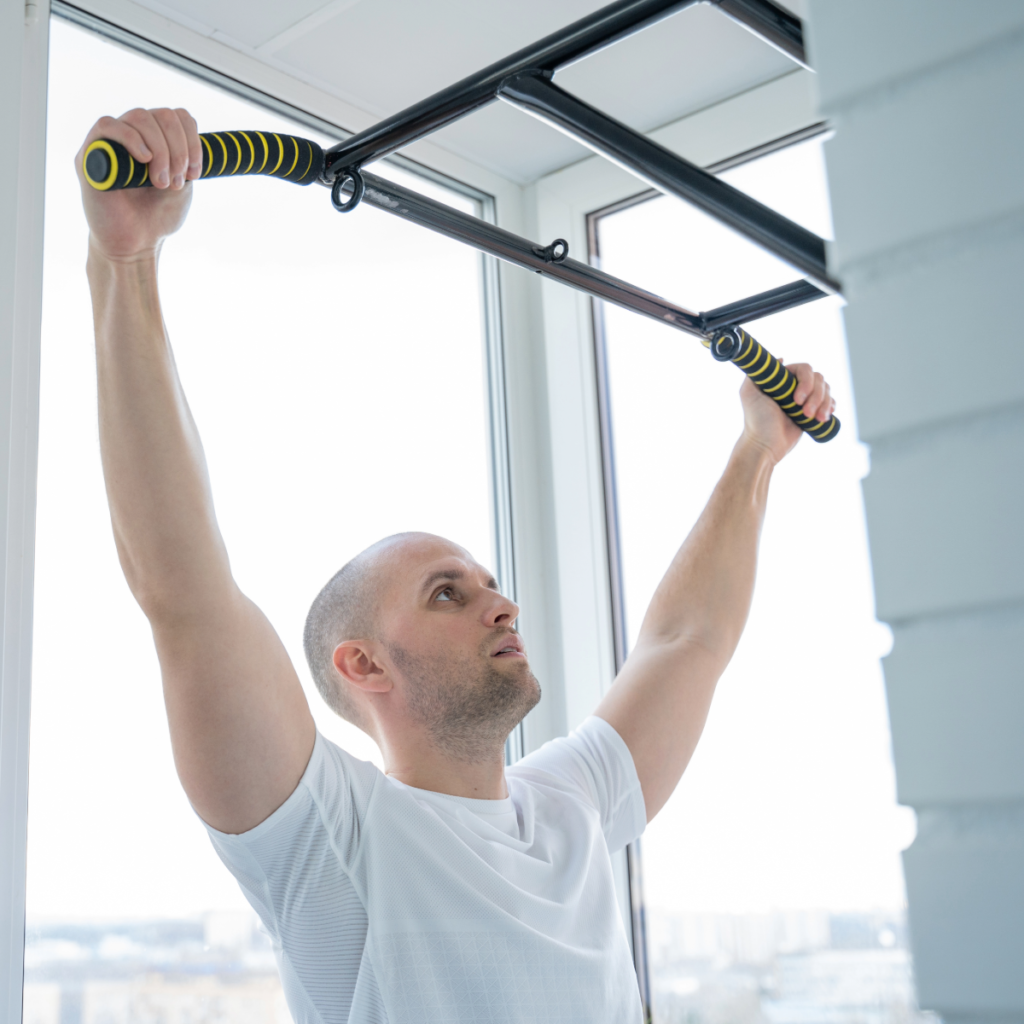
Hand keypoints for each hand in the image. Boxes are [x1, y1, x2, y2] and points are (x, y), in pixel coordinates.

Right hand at [76, 107, 201, 260]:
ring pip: (139, 117)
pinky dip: (130, 138)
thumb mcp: (181, 184)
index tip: (195, 174)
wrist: (136, 244)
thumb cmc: (157, 217)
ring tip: (161, 182)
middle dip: (177, 149)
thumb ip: (183, 156)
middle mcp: (134, 136)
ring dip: (160, 150)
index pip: (178, 117)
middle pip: (162, 115)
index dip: (192, 140)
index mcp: (157, 141)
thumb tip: (188, 131)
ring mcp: (111, 142)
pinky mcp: (90, 153)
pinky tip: (144, 159)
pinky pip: (107, 126)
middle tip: (175, 182)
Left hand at [739, 362, 833, 463]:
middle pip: (819, 379)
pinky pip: (830, 402)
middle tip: (805, 413)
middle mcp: (794, 386)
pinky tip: (824, 416)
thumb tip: (780, 359)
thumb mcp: (748, 394)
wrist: (765, 445)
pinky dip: (831, 407)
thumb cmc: (756, 421)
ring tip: (814, 418)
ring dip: (824, 404)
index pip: (804, 369)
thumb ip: (755, 374)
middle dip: (816, 397)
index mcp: (782, 379)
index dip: (805, 383)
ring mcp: (805, 399)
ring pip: (826, 390)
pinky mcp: (812, 412)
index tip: (797, 400)